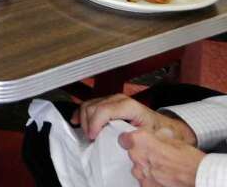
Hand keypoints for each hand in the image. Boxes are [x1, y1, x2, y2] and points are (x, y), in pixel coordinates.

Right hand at [72, 94, 195, 144]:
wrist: (162, 125)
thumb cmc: (156, 130)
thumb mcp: (149, 135)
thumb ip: (134, 135)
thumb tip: (120, 139)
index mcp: (129, 106)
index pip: (104, 110)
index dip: (94, 123)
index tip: (92, 137)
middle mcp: (118, 99)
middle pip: (93, 107)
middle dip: (88, 124)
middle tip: (91, 139)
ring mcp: (112, 100)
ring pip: (88, 105)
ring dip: (84, 120)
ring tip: (89, 135)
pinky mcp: (107, 103)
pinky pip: (89, 104)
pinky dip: (81, 113)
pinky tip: (77, 121)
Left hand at [119, 128, 204, 186]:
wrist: (200, 178)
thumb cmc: (190, 160)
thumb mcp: (174, 139)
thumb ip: (158, 136)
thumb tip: (154, 134)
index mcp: (142, 140)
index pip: (124, 139)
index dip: (130, 140)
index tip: (135, 142)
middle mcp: (139, 157)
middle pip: (132, 154)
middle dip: (142, 154)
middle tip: (157, 156)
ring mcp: (142, 174)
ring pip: (138, 169)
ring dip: (147, 168)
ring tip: (163, 169)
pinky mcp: (146, 186)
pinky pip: (144, 181)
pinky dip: (151, 180)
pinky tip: (164, 178)